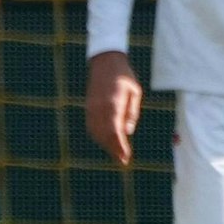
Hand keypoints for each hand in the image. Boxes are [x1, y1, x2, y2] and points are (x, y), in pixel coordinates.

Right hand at [85, 50, 142, 165]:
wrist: (105, 62)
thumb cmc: (124, 77)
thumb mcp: (135, 93)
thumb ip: (131, 113)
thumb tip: (127, 131)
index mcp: (113, 105)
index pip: (115, 131)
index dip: (120, 147)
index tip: (125, 158)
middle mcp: (99, 108)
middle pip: (104, 135)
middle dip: (113, 149)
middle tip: (122, 160)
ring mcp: (91, 108)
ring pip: (95, 132)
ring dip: (105, 144)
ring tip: (116, 153)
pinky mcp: (88, 107)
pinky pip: (91, 126)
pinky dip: (98, 136)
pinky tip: (106, 140)